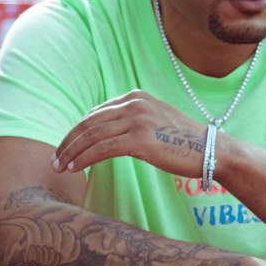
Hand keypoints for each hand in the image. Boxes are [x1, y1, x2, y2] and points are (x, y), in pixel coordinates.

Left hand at [52, 92, 206, 179]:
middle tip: (55, 158)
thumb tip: (105, 136)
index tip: (66, 147)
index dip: (77, 131)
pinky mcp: (139, 139)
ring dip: (71, 152)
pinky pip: (101, 148)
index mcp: (135, 96)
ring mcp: (136, 119)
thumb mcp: (154, 121)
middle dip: (68, 142)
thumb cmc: (183, 142)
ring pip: (91, 135)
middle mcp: (133, 103)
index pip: (95, 113)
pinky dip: (84, 159)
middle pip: (88, 122)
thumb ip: (131, 122)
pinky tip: (74, 168)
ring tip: (60, 166)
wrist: (210, 150)